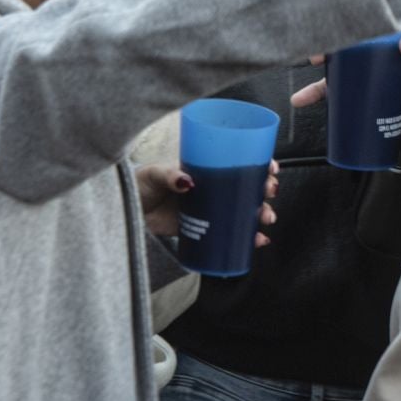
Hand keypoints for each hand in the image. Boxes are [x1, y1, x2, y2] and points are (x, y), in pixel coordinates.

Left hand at [136, 161, 278, 246]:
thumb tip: (185, 180)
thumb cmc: (141, 185)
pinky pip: (233, 233)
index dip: (258, 162)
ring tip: (265, 219)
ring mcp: (211, 208)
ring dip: (261, 214)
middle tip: (268, 193)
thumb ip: (168, 175)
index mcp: (205, 167)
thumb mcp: (154, 174)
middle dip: (265, 190)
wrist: (130, 212)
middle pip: (247, 186)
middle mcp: (213, 186)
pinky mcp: (207, 228)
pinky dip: (248, 238)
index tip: (270, 167)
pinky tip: (258, 241)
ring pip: (244, 210)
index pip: (238, 160)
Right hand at [291, 10, 400, 106]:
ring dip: (323, 85)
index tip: (326, 37)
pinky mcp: (382, 83)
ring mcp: (376, 63)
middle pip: (342, 49)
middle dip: (322, 57)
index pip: (356, 20)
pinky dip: (344, 102)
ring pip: (344, 74)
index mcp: (385, 19)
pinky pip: (359, 92)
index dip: (337, 27)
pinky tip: (329, 110)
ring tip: (302, 98)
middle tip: (312, 62)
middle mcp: (375, 40)